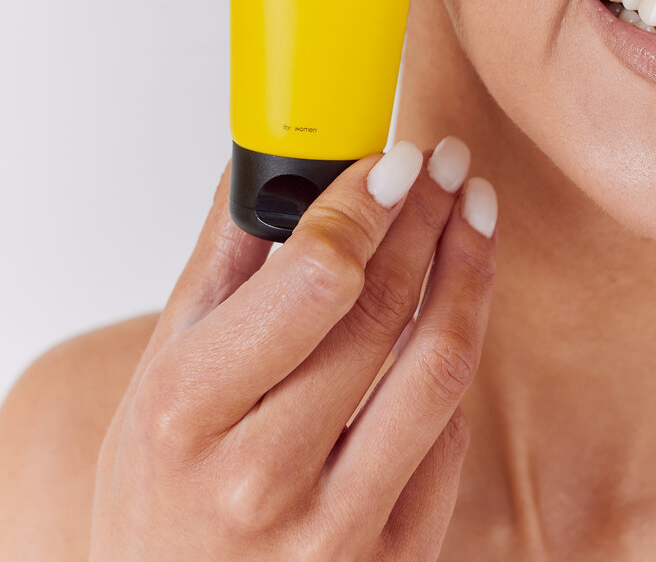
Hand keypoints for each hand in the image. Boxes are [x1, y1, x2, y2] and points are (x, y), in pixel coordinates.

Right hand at [88, 137, 497, 560]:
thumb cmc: (158, 485)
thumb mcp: (162, 366)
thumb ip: (221, 256)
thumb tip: (272, 160)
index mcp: (190, 410)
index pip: (313, 280)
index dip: (367, 205)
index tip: (396, 158)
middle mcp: (262, 477)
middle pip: (382, 312)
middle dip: (426, 216)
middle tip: (445, 161)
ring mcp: (333, 529)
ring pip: (437, 368)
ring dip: (467, 271)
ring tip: (473, 210)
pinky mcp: (390, 560)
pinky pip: (448, 438)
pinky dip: (452, 358)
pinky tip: (450, 308)